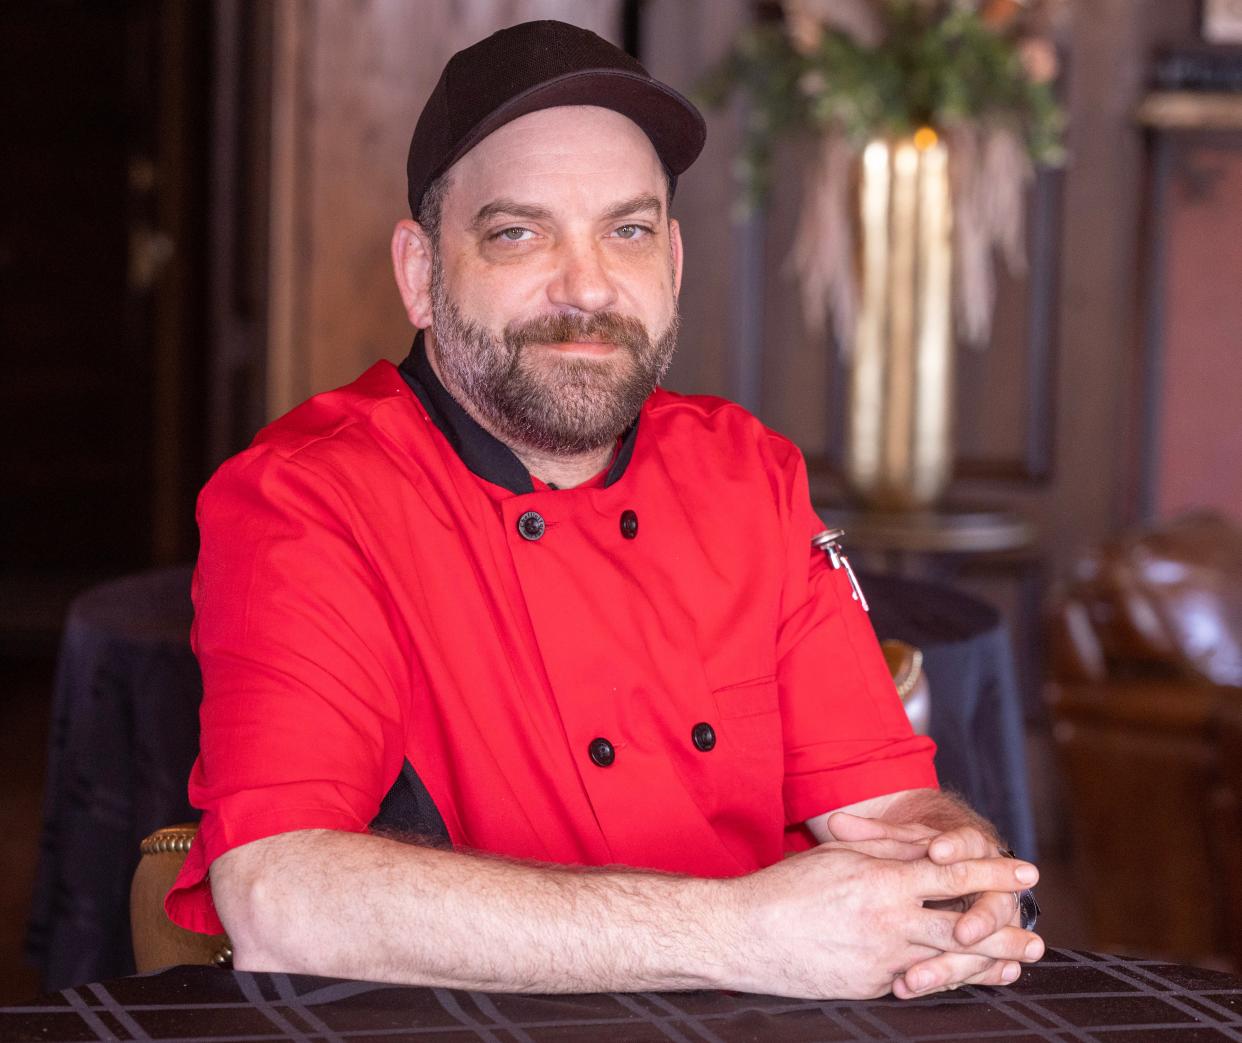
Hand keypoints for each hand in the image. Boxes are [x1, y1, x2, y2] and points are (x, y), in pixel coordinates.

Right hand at [730, 836, 1039, 999]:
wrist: (745, 933)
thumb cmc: (788, 886)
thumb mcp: (841, 855)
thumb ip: (889, 850)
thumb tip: (932, 848)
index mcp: (884, 881)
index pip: (955, 873)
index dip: (995, 872)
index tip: (1026, 872)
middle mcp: (890, 921)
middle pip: (964, 926)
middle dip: (1006, 930)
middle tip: (1038, 934)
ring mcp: (882, 960)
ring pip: (949, 962)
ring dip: (989, 964)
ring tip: (1018, 966)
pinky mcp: (871, 987)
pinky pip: (916, 981)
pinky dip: (946, 979)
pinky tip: (967, 980)